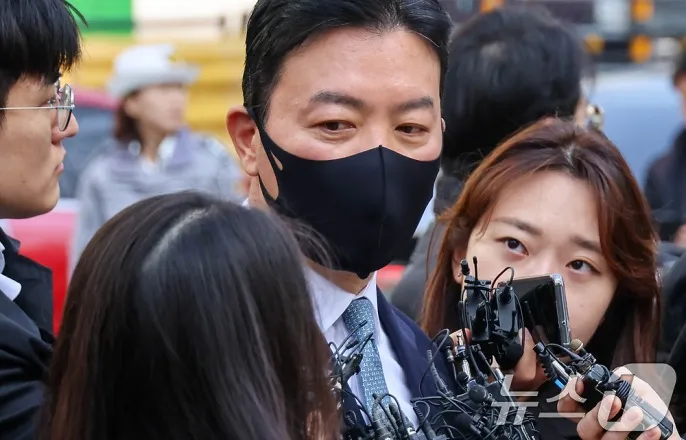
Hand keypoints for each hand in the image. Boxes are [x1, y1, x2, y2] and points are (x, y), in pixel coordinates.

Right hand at [557, 367, 679, 439]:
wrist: (665, 431)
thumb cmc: (647, 410)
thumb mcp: (637, 387)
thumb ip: (624, 377)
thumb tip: (615, 374)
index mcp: (592, 411)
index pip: (567, 407)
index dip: (568, 396)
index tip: (580, 385)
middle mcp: (597, 430)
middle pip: (583, 428)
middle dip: (597, 414)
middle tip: (614, 401)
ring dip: (620, 426)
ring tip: (638, 414)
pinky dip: (641, 439)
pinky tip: (652, 430)